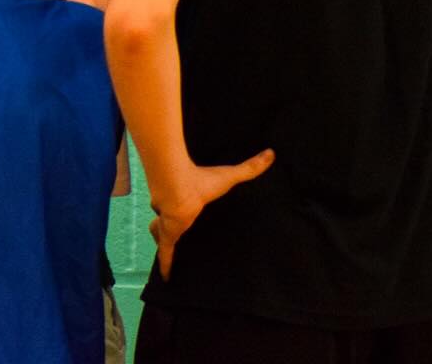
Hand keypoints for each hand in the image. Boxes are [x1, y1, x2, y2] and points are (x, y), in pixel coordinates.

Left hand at [149, 150, 274, 279]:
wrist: (177, 188)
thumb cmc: (200, 181)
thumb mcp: (228, 176)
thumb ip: (249, 167)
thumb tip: (271, 153)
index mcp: (188, 199)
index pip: (183, 205)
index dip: (182, 208)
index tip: (184, 210)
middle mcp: (174, 211)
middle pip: (168, 217)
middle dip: (168, 224)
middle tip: (175, 232)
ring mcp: (168, 224)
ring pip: (160, 232)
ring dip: (161, 239)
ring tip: (167, 253)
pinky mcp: (167, 237)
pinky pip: (165, 254)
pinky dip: (165, 265)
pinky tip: (166, 278)